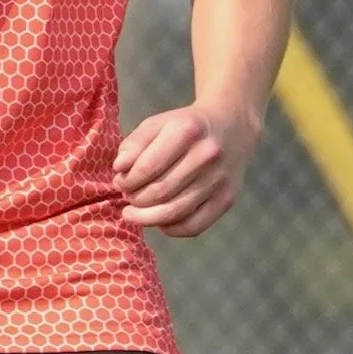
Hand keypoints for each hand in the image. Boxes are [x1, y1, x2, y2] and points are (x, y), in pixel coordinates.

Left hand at [114, 105, 254, 237]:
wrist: (232, 126)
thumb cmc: (185, 127)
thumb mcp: (158, 124)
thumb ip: (134, 143)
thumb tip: (119, 169)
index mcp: (186, 131)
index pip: (147, 167)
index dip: (127, 181)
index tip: (120, 182)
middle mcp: (206, 155)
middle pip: (159, 192)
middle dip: (135, 199)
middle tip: (128, 197)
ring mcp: (219, 179)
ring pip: (173, 213)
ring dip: (146, 218)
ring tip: (134, 213)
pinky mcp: (227, 198)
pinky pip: (193, 226)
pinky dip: (170, 229)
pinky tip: (160, 222)